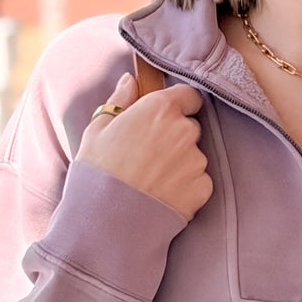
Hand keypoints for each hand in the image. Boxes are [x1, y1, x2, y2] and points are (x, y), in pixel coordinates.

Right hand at [76, 72, 211, 222]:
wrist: (108, 221)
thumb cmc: (98, 172)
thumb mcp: (98, 129)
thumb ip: (120, 100)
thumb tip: (130, 81)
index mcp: (161, 109)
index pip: (188, 95)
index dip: (178, 104)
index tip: (164, 116)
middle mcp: (185, 131)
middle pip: (190, 127)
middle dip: (175, 136)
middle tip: (148, 154)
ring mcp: (196, 161)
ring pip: (194, 155)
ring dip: (180, 162)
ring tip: (151, 179)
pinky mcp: (203, 189)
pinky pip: (199, 181)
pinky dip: (185, 186)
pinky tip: (162, 194)